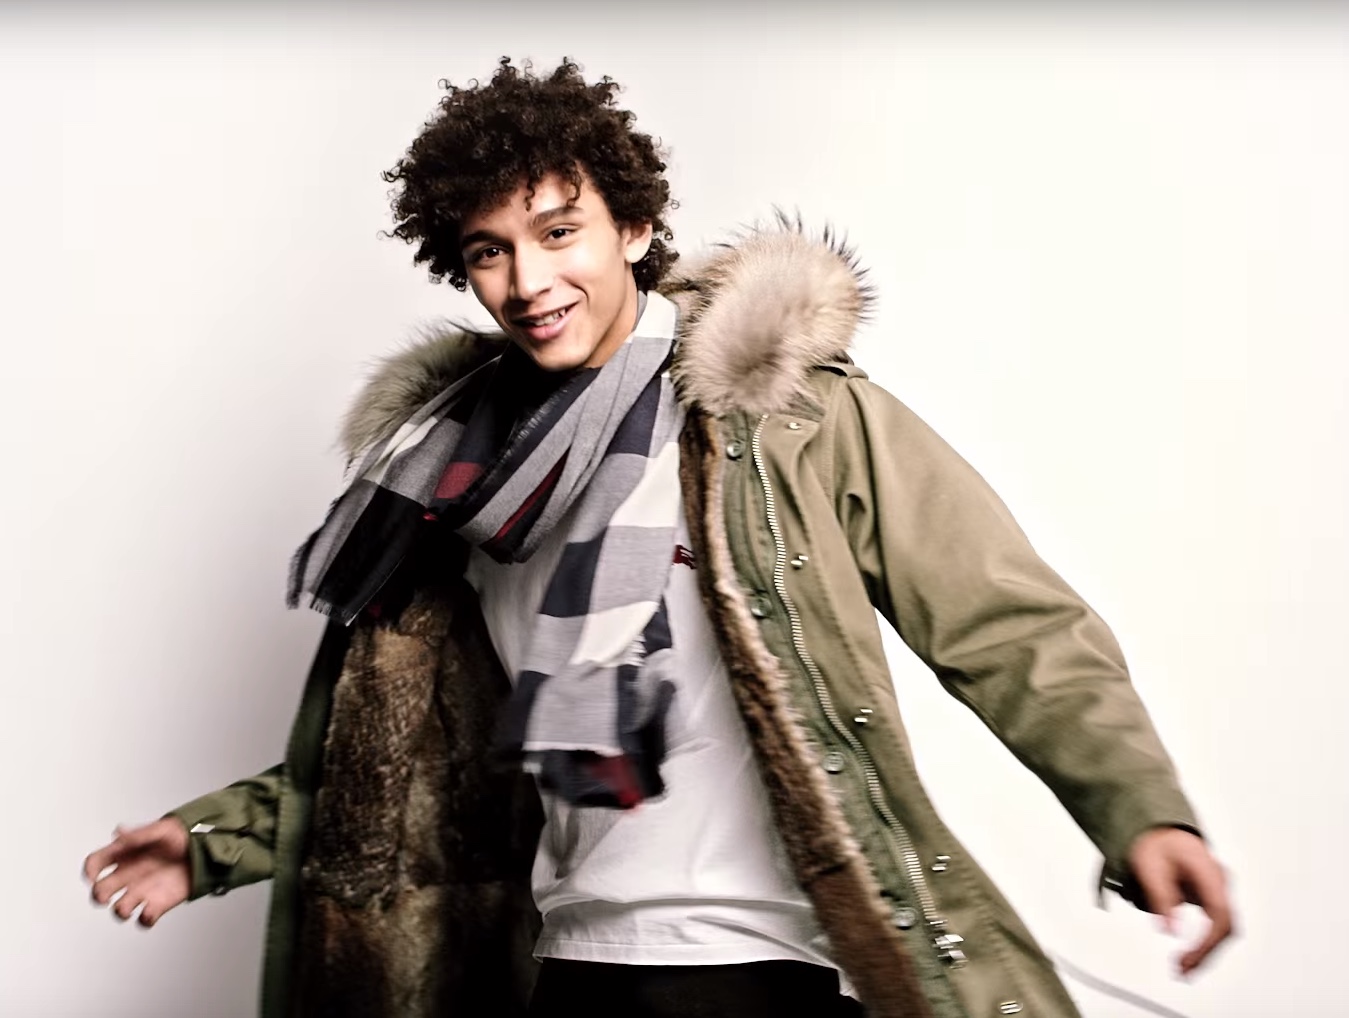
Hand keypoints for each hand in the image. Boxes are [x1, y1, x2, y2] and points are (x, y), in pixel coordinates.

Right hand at [83, 818, 190, 927]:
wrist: (208, 847)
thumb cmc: (185, 834)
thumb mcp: (164, 828)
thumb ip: (140, 833)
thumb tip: (118, 832)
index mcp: (125, 853)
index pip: (95, 863)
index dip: (89, 870)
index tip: (92, 875)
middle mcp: (130, 874)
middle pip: (101, 891)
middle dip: (99, 895)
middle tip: (107, 894)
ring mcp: (143, 890)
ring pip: (119, 909)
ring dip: (120, 910)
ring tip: (131, 904)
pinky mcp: (159, 903)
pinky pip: (144, 920)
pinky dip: (144, 920)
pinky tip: (151, 910)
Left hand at [1127, 826, 1234, 975]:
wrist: (1158, 829)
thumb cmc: (1155, 842)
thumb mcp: (1149, 866)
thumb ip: (1160, 897)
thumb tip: (1170, 931)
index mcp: (1209, 871)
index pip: (1220, 915)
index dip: (1207, 943)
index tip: (1187, 958)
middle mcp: (1219, 881)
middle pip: (1225, 926)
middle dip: (1206, 953)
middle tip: (1182, 971)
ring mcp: (1217, 890)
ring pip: (1221, 928)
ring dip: (1204, 951)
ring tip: (1182, 967)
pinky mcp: (1209, 896)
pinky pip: (1213, 924)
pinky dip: (1201, 941)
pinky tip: (1187, 955)